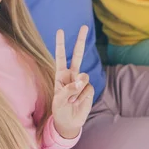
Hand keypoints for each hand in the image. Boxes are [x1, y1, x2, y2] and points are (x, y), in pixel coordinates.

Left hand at [52, 25, 93, 139]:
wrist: (69, 122)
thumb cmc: (60, 109)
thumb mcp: (59, 99)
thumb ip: (69, 88)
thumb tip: (82, 81)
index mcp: (60, 74)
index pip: (61, 56)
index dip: (61, 44)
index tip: (60, 30)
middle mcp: (72, 75)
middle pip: (78, 54)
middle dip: (81, 40)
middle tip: (84, 26)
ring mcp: (81, 81)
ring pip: (84, 77)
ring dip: (77, 90)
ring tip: (72, 100)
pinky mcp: (89, 89)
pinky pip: (88, 88)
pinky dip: (82, 97)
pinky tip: (78, 103)